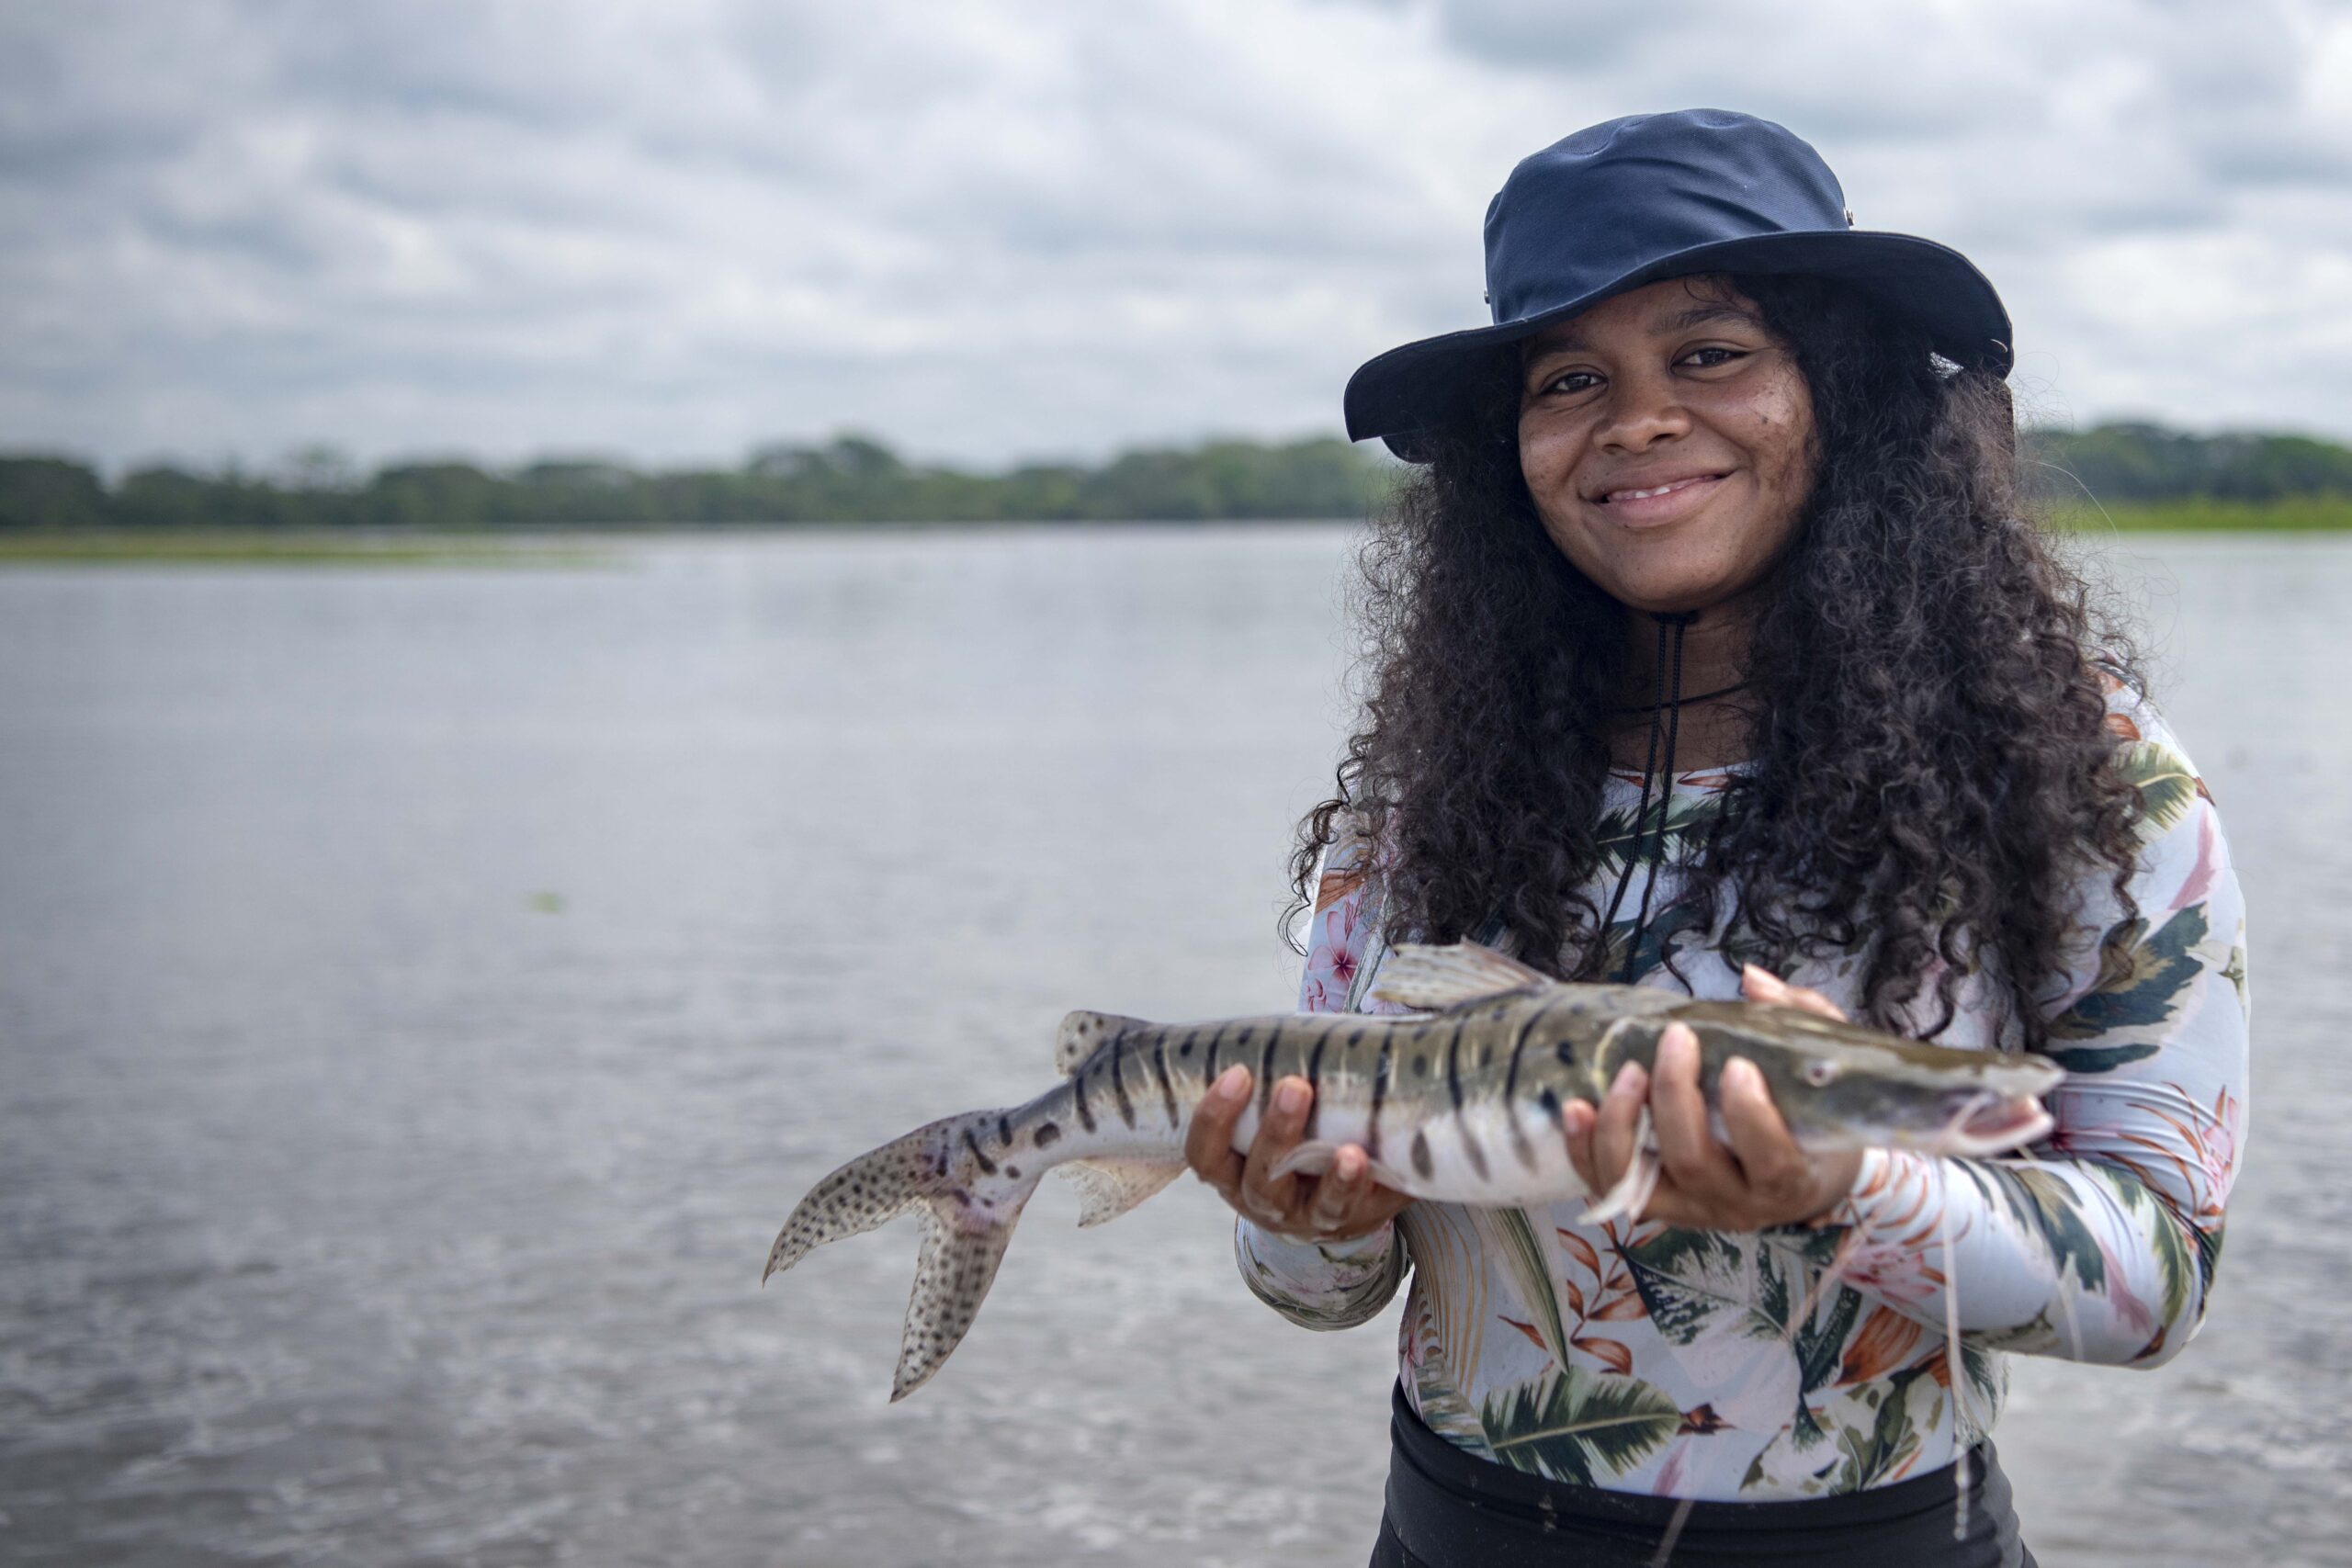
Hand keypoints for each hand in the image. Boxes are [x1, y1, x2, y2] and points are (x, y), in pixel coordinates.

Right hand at [1184, 1065, 1413, 1243]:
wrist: (1325, 1195)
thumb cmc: (1288, 1132)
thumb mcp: (1261, 1112)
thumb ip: (1261, 1073)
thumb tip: (1265, 1012)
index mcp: (1231, 1172)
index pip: (1205, 1154)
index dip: (1214, 1118)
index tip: (1238, 1072)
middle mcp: (1265, 1202)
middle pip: (1262, 1180)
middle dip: (1277, 1133)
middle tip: (1295, 1086)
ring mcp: (1312, 1218)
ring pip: (1319, 1206)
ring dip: (1335, 1180)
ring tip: (1351, 1152)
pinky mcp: (1357, 1222)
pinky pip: (1369, 1210)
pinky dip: (1376, 1188)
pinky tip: (1383, 1162)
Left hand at [1561, 966, 1863, 1228]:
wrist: (1804, 1177)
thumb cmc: (1813, 1113)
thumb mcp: (1824, 1062)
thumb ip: (1799, 1017)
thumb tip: (1752, 980)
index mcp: (1791, 1177)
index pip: (1770, 1159)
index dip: (1750, 1115)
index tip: (1737, 1065)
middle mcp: (1738, 1204)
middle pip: (1694, 1160)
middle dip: (1675, 1096)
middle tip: (1675, 1039)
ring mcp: (1691, 1209)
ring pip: (1640, 1182)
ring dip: (1622, 1123)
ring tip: (1627, 1071)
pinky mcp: (1655, 1205)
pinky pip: (1609, 1185)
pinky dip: (1585, 1149)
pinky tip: (1577, 1106)